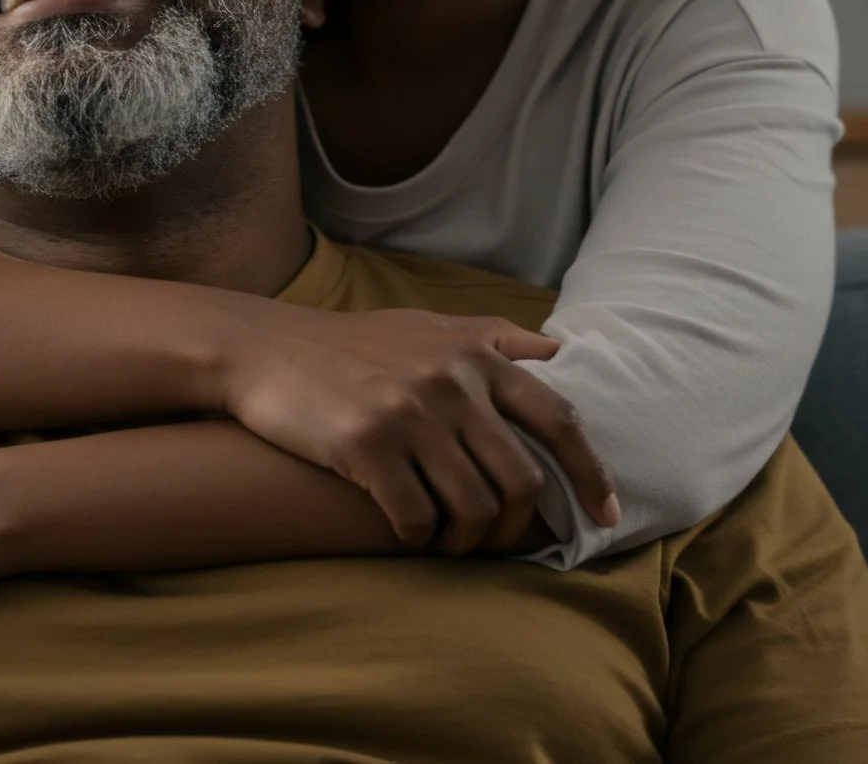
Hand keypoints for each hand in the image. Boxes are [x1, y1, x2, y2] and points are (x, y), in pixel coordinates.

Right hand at [216, 306, 616, 553]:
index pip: (558, 419)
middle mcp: (451, 383)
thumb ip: (492, 337)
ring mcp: (410, 414)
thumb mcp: (425, 325)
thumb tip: (557, 351)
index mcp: (474, 356)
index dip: (591, 472)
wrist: (262, 349)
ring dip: (467, 540)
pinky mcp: (367, 446)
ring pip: (473, 506)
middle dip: (515, 526)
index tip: (606, 513)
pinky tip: (408, 533)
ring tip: (449, 542)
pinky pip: (416, 518)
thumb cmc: (350, 345)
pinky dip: (420, 538)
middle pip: (521, 479)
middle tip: (494, 541)